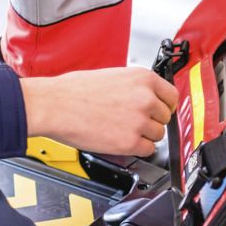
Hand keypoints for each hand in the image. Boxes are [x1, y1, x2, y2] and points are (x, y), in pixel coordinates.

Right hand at [21, 68, 177, 157]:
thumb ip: (135, 87)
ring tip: (123, 130)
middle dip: (152, 120)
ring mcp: (140, 121)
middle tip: (133, 121)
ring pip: (158, 134)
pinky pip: (147, 150)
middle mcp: (146, 98)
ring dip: (144, 135)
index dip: (165, 106)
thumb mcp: (113, 76)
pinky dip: (137, 149)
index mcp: (143, 78)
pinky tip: (121, 140)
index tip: (159, 111)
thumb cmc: (74, 90)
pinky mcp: (130, 142)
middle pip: (165, 117)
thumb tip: (148, 97)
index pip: (172, 96)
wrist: (54, 105)